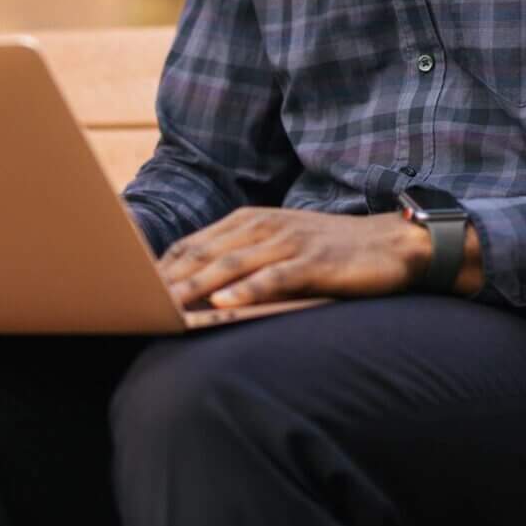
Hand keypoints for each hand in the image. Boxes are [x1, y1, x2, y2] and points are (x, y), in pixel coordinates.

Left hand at [157, 207, 472, 310]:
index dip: (161, 267)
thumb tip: (199, 290)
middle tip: (133, 302)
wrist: (395, 246)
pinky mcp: (316, 262)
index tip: (129, 290)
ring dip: (197, 287)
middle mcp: (267, 225)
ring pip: (233, 265)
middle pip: (206, 253)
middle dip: (168, 279)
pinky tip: (224, 306)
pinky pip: (275, 277)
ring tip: (166, 305)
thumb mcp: (284, 248)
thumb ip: (245, 260)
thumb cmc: (335, 253)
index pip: (194, 244)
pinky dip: (247, 291)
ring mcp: (291, 242)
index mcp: (253, 219)